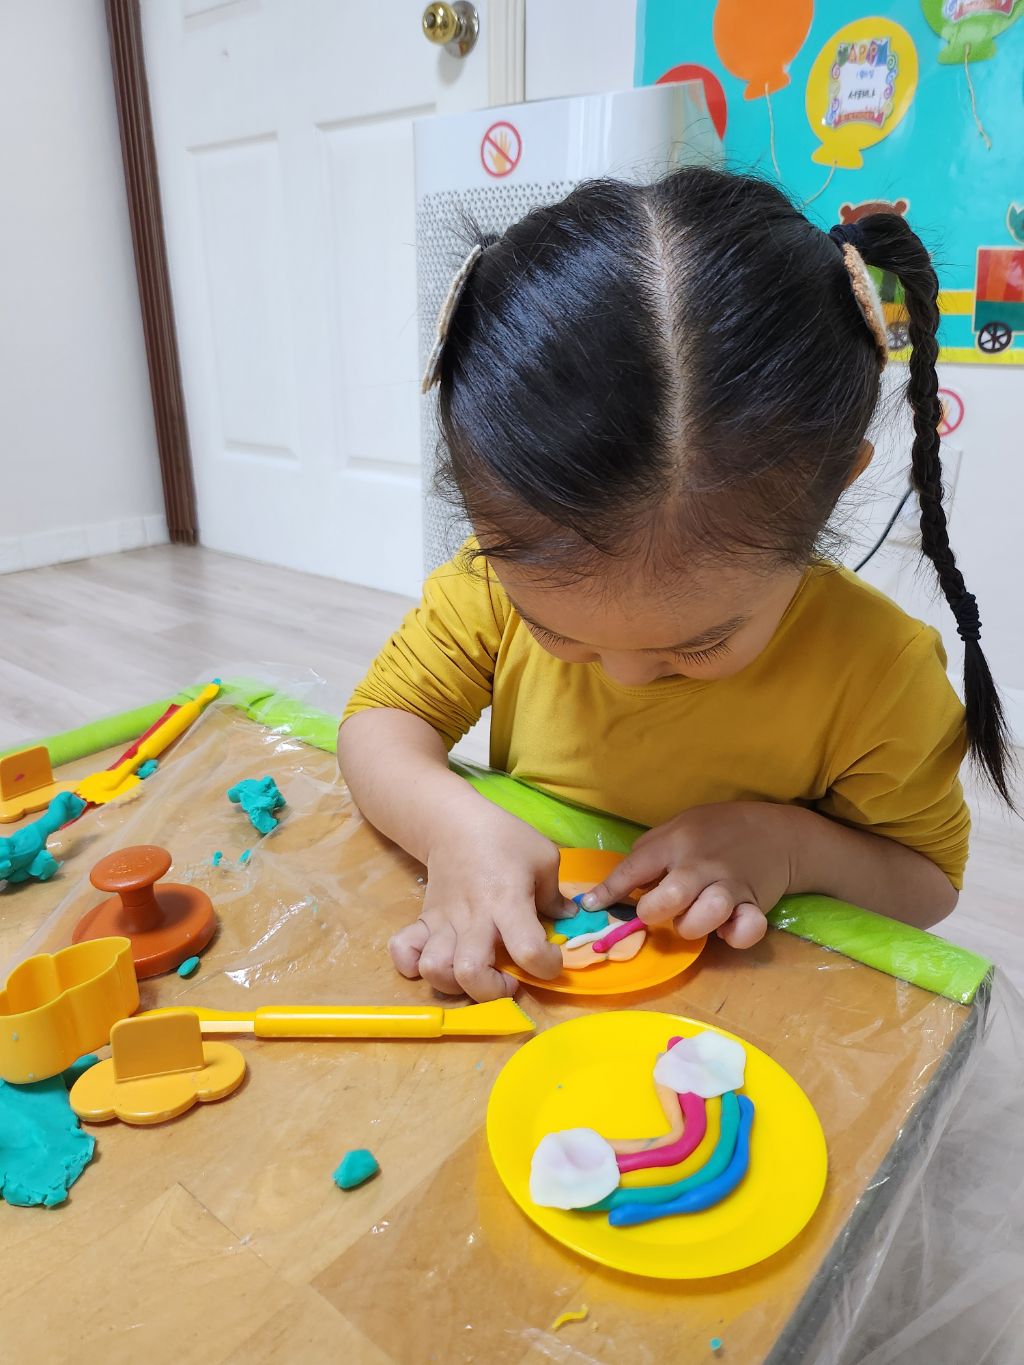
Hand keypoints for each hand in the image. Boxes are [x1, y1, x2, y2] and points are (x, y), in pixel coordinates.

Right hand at [389, 807, 575, 1000]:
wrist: (455, 822)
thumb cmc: (504, 838)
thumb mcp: (543, 857)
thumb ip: (555, 896)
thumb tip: (567, 919)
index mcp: (507, 901)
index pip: (528, 950)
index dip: (547, 966)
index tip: (551, 959)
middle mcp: (473, 918)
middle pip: (470, 973)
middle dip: (493, 991)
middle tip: (508, 979)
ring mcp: (443, 921)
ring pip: (434, 969)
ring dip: (455, 983)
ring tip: (476, 973)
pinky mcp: (423, 919)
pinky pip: (402, 951)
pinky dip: (411, 966)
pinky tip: (436, 963)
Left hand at [582, 803, 799, 948]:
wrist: (777, 831)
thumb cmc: (716, 831)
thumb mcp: (678, 828)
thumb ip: (648, 856)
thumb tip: (614, 888)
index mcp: (676, 843)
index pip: (634, 868)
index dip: (608, 891)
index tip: (590, 907)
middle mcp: (701, 865)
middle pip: (669, 897)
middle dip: (654, 912)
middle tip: (658, 910)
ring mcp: (730, 885)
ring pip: (705, 916)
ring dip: (693, 925)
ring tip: (693, 918)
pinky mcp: (756, 904)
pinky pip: (747, 929)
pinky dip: (736, 935)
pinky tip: (728, 929)